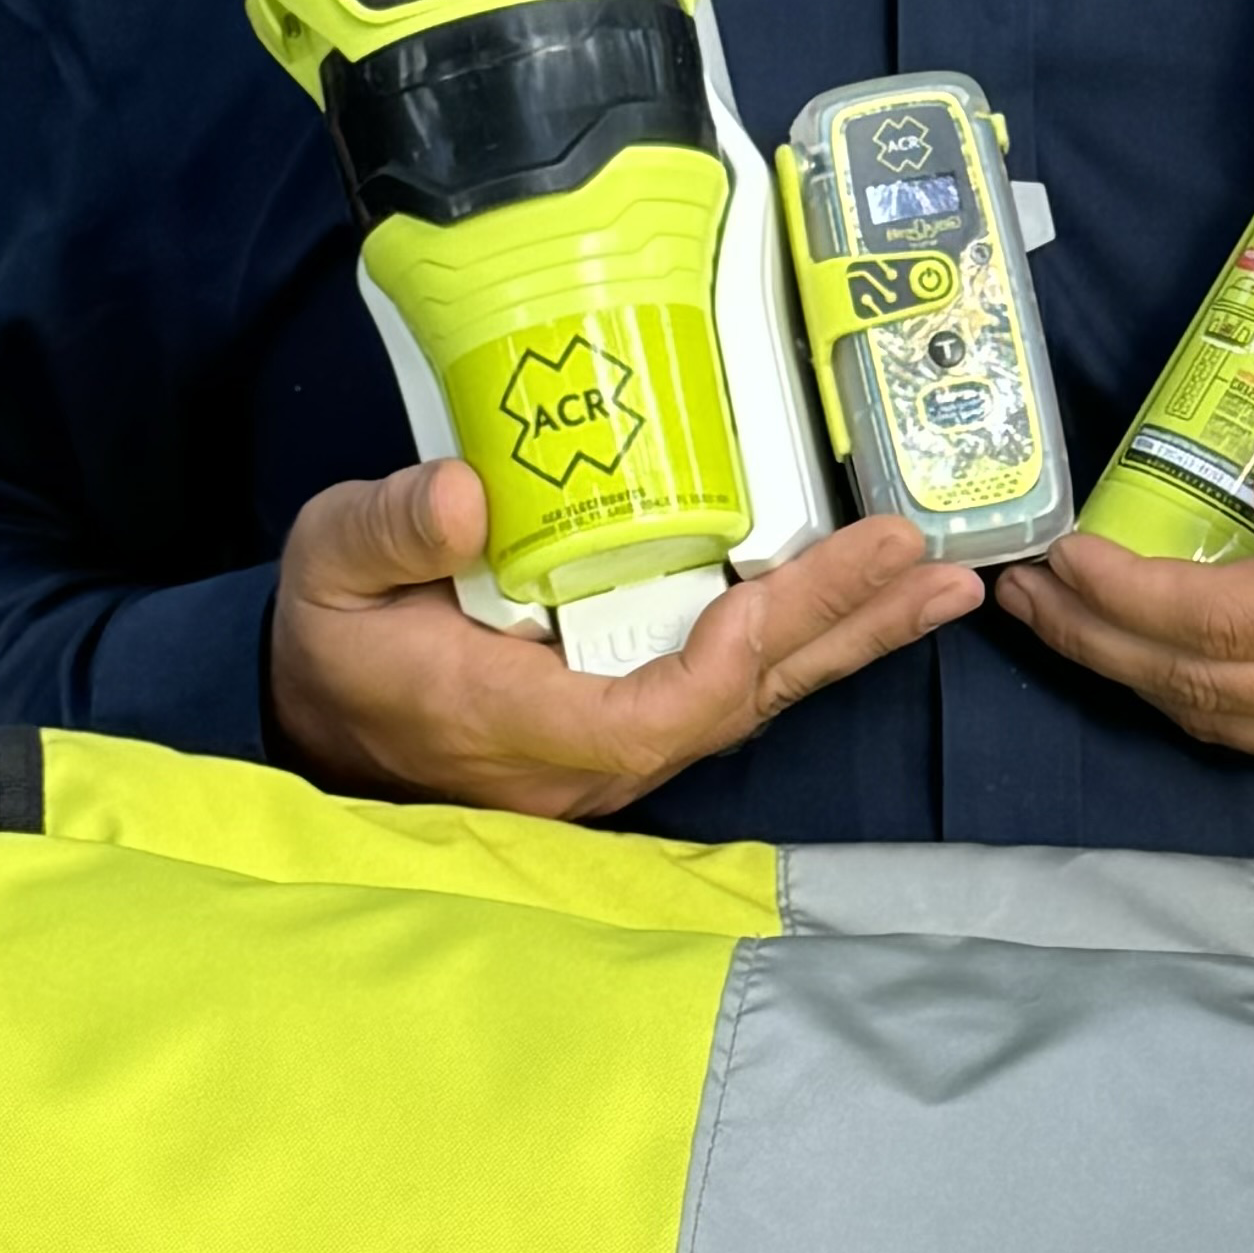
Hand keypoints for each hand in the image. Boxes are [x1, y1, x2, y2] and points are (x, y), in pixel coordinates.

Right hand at [268, 457, 978, 821]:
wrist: (311, 717)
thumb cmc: (329, 641)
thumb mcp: (329, 567)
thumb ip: (389, 531)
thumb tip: (465, 494)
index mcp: (521, 724)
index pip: (660, 711)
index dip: (736, 658)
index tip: (793, 585)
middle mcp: (589, 758)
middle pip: (742, 702)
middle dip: (842, 630)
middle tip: (936, 568)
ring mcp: (615, 752)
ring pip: (753, 701)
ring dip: (848, 640)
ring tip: (942, 587)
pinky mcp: (627, 726)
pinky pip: (731, 692)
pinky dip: (804, 645)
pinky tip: (866, 607)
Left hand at [997, 336, 1253, 794]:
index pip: (1226, 622)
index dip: (1124, 596)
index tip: (1057, 554)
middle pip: (1207, 687)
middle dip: (1098, 639)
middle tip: (1023, 589)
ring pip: (1226, 726)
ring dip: (1130, 674)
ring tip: (1059, 616)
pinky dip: (1195, 699)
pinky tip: (1146, 648)